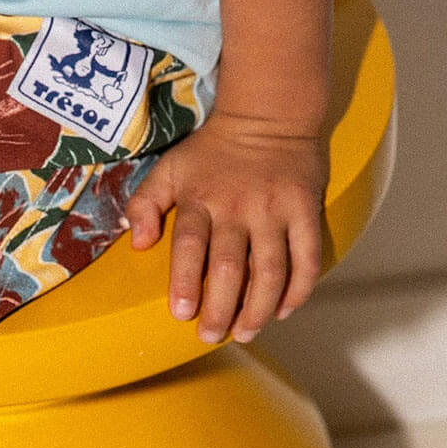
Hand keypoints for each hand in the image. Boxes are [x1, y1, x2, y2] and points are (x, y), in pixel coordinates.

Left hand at [123, 112, 328, 343]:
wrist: (268, 111)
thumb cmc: (212, 150)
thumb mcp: (168, 168)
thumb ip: (146, 204)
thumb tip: (139, 243)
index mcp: (200, 198)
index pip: (191, 246)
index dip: (187, 281)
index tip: (181, 313)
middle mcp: (238, 206)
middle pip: (230, 267)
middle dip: (221, 308)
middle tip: (211, 336)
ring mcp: (275, 209)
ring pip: (270, 270)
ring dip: (258, 308)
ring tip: (245, 333)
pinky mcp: (306, 210)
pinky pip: (307, 257)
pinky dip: (298, 289)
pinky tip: (284, 310)